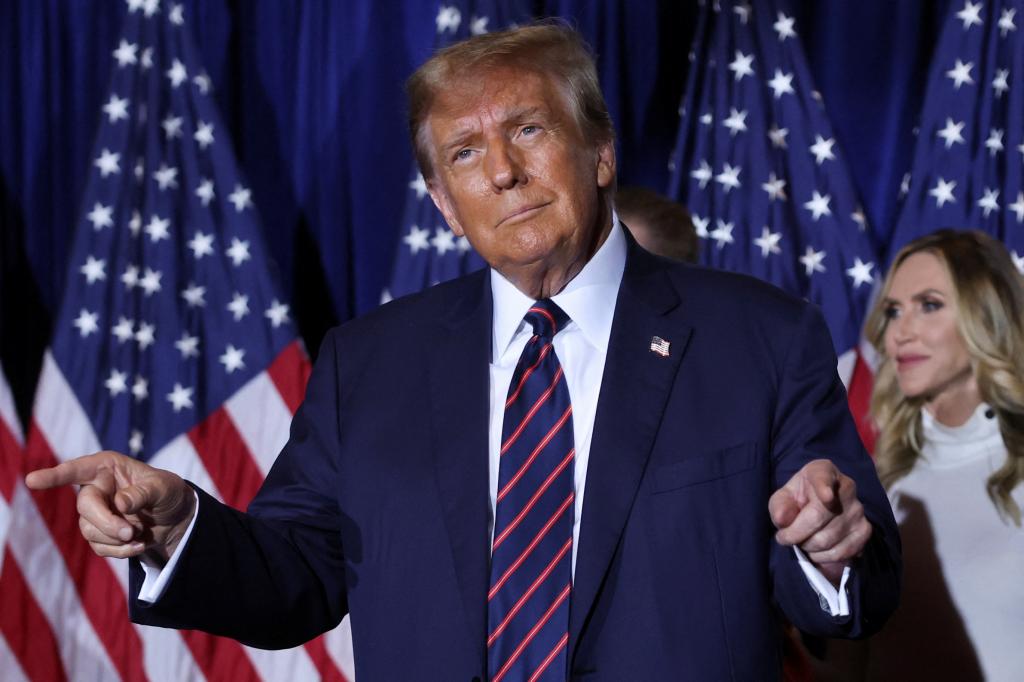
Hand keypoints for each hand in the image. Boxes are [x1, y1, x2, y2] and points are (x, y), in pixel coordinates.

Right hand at [25, 451, 195, 562]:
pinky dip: (121, 550)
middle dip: (106, 523)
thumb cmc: (168, 493)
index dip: (55, 476)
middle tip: (130, 532)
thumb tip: (120, 502)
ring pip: (90, 530)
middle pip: (85, 507)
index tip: (33, 481)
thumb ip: (144, 492)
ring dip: (116, 538)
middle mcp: (96, 488)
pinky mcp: (100, 534)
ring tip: (140, 534)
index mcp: (106, 468)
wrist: (177, 517)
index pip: (76, 470)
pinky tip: (140, 545)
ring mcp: (95, 513)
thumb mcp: (164, 487)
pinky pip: (100, 547)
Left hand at [768, 459, 871, 584]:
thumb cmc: (798, 499)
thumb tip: (783, 520)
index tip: (826, 496)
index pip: (823, 478)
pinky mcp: (864, 530)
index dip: (824, 488)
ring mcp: (858, 510)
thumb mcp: (782, 498)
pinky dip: (824, 558)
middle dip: (796, 534)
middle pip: (819, 518)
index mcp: (823, 471)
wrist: (819, 507)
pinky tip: (816, 551)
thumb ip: (779, 506)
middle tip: (786, 537)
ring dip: (808, 547)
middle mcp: (846, 487)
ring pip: (828, 539)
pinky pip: (842, 552)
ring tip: (802, 541)